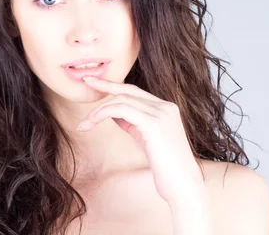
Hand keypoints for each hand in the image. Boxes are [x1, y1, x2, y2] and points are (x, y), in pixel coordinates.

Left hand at [78, 76, 206, 205]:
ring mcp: (161, 113)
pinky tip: (91, 123)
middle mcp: (166, 107)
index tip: (95, 82)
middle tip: (86, 83)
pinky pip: (121, 110)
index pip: (136, 91)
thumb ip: (133, 123)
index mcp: (166, 108)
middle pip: (128, 91)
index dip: (114, 85)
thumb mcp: (147, 139)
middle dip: (104, 86)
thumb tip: (112, 112)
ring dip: (98, 110)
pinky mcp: (153, 124)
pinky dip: (102, 114)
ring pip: (121, 100)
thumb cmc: (166, 168)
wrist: (184, 186)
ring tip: (84, 123)